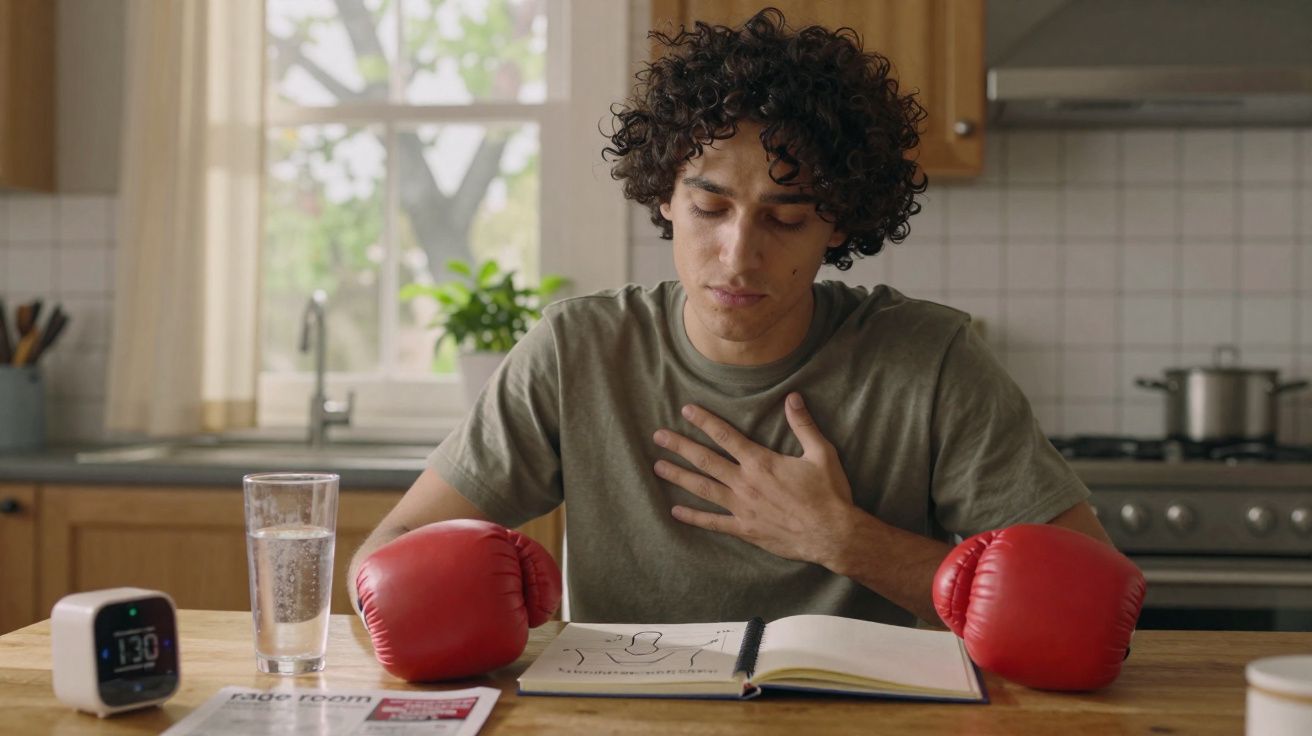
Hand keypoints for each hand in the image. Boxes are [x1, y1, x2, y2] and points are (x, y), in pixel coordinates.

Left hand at [652, 392, 856, 566]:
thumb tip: (793, 397)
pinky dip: (693, 517)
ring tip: (657, 467)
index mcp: (761, 462)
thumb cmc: (829, 494)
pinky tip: (675, 511)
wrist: (833, 535)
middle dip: (680, 446)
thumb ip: (803, 425)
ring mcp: (742, 508)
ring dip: (679, 477)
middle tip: (658, 436)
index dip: (704, 421)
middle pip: (705, 460)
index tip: (685, 410)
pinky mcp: (745, 529)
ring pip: (702, 489)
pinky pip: (713, 523)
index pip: (725, 436)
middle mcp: (745, 483)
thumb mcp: (821, 454)